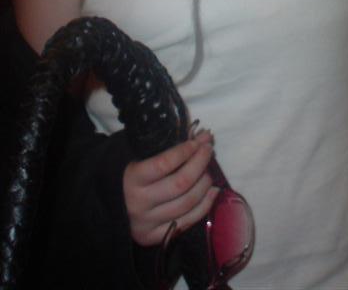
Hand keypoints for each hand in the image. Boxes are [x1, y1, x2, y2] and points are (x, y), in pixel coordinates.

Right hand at [123, 129, 218, 245]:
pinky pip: (187, 222)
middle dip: (200, 163)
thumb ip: (167, 145)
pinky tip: (213, 191)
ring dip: (205, 183)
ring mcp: (147, 223)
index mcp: (132, 179)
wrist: (109, 203)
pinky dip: (205, 205)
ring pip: (187, 203)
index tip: (198, 141)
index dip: (185, 151)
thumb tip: (202, 136)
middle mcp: (138, 203)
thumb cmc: (129, 171)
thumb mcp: (140, 154)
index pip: (164, 164)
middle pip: (181, 183)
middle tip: (208, 150)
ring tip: (210, 170)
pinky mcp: (154, 237)